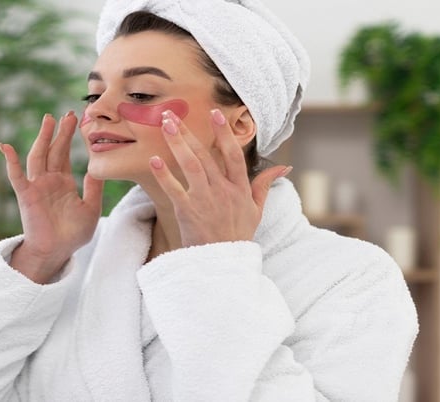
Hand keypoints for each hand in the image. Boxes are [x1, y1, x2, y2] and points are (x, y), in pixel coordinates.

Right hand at [0, 111, 103, 282]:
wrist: (56, 252)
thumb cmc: (73, 235)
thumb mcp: (91, 208)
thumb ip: (93, 188)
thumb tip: (96, 166)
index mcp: (62, 182)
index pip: (64, 154)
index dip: (69, 136)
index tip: (78, 119)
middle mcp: (48, 180)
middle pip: (52, 150)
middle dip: (59, 132)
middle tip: (68, 113)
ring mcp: (36, 186)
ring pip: (38, 156)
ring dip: (42, 138)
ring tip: (49, 119)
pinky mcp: (26, 195)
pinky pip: (16, 176)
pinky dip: (11, 161)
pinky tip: (6, 147)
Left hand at [148, 109, 290, 247]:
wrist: (222, 262)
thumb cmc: (238, 235)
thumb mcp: (256, 210)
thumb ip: (265, 185)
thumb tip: (285, 167)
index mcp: (239, 188)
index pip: (233, 155)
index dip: (225, 134)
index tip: (215, 114)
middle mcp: (223, 190)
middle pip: (205, 155)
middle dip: (188, 132)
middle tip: (171, 113)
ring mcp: (205, 200)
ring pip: (191, 165)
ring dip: (177, 143)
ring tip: (164, 125)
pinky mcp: (187, 211)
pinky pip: (174, 189)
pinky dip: (164, 174)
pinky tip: (154, 160)